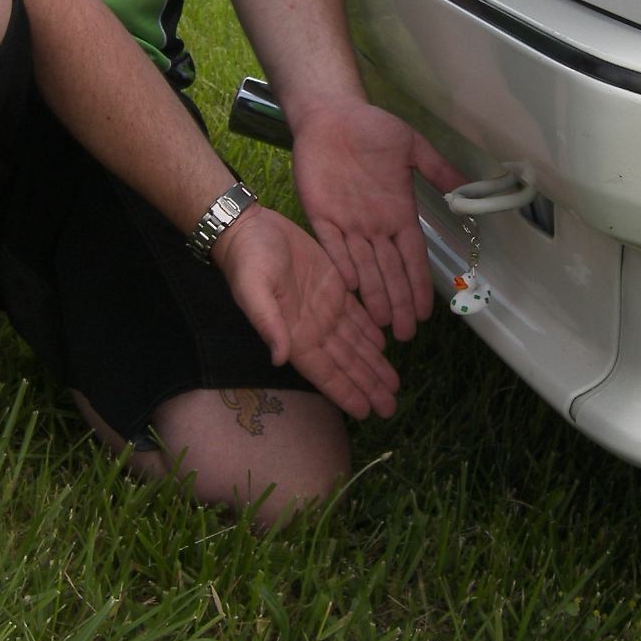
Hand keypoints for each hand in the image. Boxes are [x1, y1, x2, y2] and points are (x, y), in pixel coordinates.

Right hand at [212, 204, 399, 419]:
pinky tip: (383, 345)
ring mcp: (325, 309)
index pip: (325, 372)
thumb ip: (268, 324)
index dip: (345, 391)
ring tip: (393, 384)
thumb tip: (279, 358)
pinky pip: (357, 316)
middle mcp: (313, 328)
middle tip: (391, 407)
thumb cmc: (248, 261)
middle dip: (368, 385)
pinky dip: (370, 333)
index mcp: (295, 334)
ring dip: (374, 364)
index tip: (365, 411)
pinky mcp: (334, 288)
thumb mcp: (254, 290)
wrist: (250, 228)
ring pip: (355, 344)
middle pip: (346, 364)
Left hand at [291, 100, 463, 340]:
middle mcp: (374, 226)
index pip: (412, 257)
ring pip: (364, 267)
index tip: (427, 312)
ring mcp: (347, 223)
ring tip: (382, 324)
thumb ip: (437, 169)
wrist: (331, 114)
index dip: (419, 284)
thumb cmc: (371, 128)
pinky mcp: (320, 215)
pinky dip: (341, 266)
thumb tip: (469, 186)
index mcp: (398, 212)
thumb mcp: (411, 146)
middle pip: (389, 272)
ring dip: (373, 295)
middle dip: (398, 302)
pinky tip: (350, 288)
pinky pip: (332, 246)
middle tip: (404, 335)